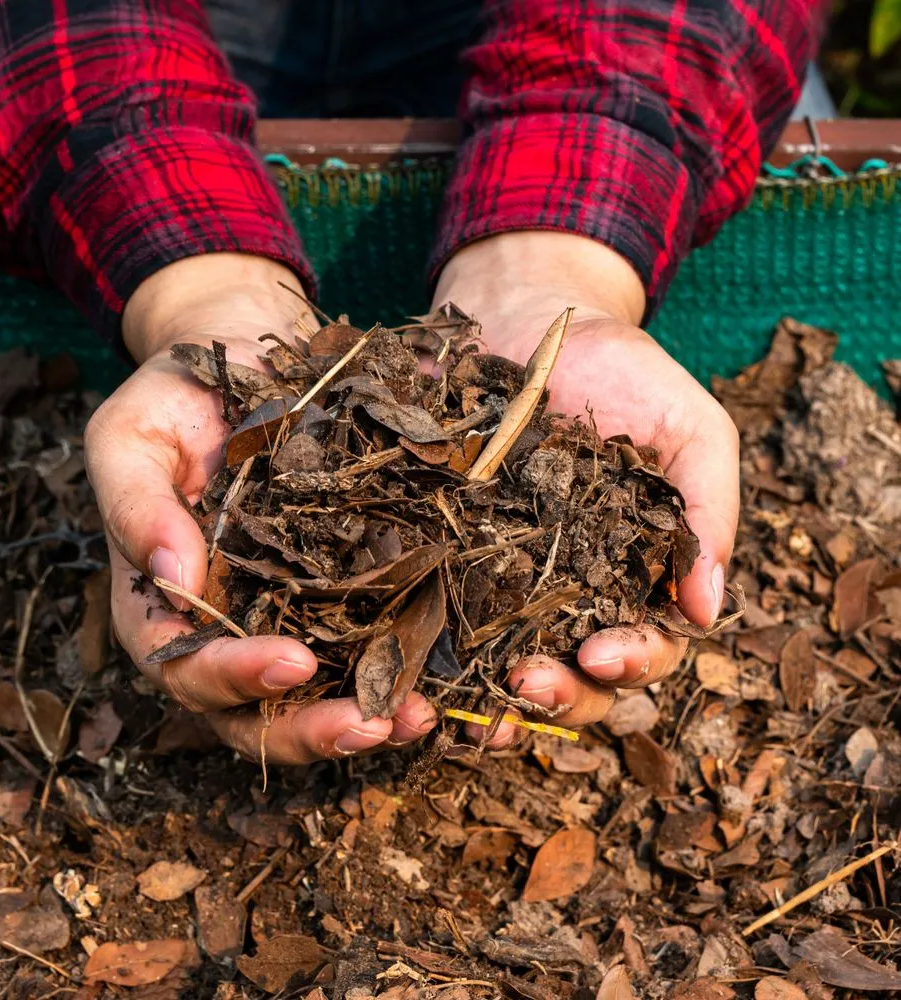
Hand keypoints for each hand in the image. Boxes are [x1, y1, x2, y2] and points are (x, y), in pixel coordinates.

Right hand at [84, 254, 436, 763]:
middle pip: (252, 712)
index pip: (185, 664)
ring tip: (418, 717)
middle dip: (309, 728)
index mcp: (164, 602)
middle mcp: (225, 625)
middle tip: (370, 724)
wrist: (242, 359)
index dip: (233, 678)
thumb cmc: (174, 398)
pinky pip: (364, 645)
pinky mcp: (340, 592)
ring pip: (315, 698)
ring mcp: (284, 615)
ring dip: (365, 717)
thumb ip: (136, 505)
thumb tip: (171, 582)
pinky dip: (398, 671)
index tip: (294, 661)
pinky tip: (440, 677)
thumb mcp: (133, 436)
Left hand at [433, 232, 739, 743]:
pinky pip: (438, 621)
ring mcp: (501, 581)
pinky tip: (413, 675)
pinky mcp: (441, 559)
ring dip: (491, 703)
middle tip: (527, 686)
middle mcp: (570, 593)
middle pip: (574, 676)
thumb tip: (706, 610)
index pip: (646, 644)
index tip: (600, 652)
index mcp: (634, 574)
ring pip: (503, 667)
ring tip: (472, 713)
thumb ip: (706, 509)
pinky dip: (429, 657)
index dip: (632, 662)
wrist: (525, 319)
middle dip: (558, 696)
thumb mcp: (686, 426)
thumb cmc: (618, 371)